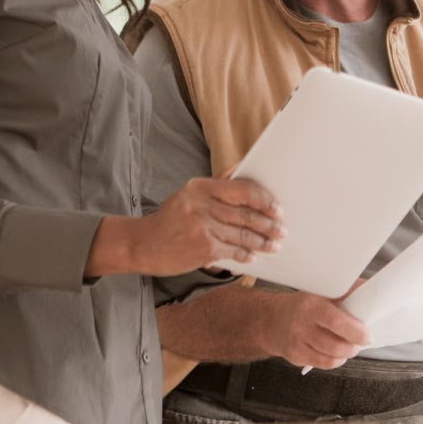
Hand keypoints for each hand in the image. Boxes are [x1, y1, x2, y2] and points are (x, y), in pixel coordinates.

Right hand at [87, 177, 283, 277]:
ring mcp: (202, 227)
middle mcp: (202, 204)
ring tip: (274, 245)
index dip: (264, 199)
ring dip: (262, 241)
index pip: (242, 189)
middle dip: (268, 224)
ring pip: (242, 234)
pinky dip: (245, 254)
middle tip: (281, 230)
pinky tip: (253, 256)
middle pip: (246, 214)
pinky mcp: (203, 247)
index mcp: (200, 187)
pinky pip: (232, 250)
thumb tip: (243, 167)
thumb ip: (216, 184)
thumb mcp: (189, 195)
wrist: (141, 244)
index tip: (277, 208)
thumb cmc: (170, 219)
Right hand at [263, 284, 371, 369]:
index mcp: (312, 305)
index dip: (355, 331)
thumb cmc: (306, 305)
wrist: (273, 319)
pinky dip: (336, 361)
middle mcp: (302, 324)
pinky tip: (339, 353)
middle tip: (363, 340)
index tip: (368, 335)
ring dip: (347, 354)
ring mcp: (297, 342)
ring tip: (352, 346)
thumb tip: (374, 293)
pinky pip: (323, 364)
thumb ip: (348, 292)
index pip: (336, 321)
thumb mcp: (323, 292)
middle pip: (334, 345)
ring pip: (330, 357)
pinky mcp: (295, 356)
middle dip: (354, 346)